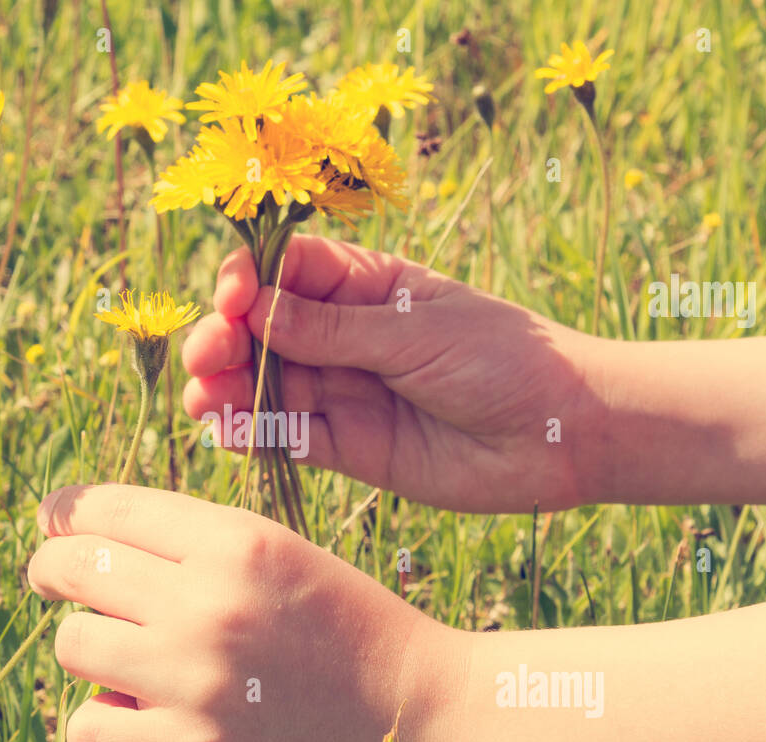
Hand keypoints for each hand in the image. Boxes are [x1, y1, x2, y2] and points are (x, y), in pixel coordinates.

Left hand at [25, 482, 469, 741]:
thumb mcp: (289, 559)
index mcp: (239, 539)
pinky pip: (87, 728)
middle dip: (54, 571)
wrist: (436, 726)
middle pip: (71, 568)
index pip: (106, 507)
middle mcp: (209, 600)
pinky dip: (104, 723)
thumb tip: (87, 548)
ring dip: (93, 653)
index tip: (54, 527)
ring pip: (72, 644)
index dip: (65, 515)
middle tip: (56, 583)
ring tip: (132, 667)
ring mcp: (196, 679)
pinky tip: (140, 720)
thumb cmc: (359, 636)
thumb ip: (199, 549)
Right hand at [181, 234, 603, 512]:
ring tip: (204, 400)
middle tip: (209, 356)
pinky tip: (228, 431)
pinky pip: (290, 436)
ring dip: (228, 389)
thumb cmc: (504, 359)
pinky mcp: (350, 446)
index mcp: (366, 286)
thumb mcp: (416, 332)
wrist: (561, 434)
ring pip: (267, 385)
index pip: (286, 270)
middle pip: (263, 330)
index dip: (249, 280)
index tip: (231, 300)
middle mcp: (346, 337)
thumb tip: (253, 310)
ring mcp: (345, 391)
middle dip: (227, 339)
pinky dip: (256, 433)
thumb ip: (333, 330)